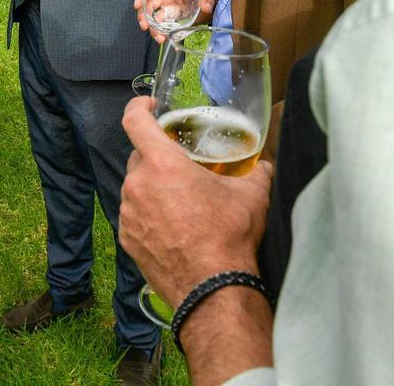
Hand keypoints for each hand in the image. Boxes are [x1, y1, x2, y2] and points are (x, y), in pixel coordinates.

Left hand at [119, 97, 272, 307]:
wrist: (212, 287)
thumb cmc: (229, 235)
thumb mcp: (251, 196)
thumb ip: (257, 172)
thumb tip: (266, 165)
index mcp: (162, 164)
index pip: (133, 121)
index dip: (138, 107)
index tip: (148, 106)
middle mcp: (137, 184)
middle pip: (138, 157)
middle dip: (157, 158)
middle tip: (180, 167)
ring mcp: (128, 213)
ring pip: (135, 187)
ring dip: (152, 189)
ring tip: (180, 202)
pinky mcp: (127, 238)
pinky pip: (134, 215)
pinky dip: (148, 214)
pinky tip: (172, 226)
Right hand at [134, 0, 218, 41]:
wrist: (214, 1)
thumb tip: (206, 7)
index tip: (137, 6)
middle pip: (149, 6)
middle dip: (144, 16)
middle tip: (145, 26)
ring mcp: (169, 10)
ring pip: (154, 18)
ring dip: (152, 28)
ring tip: (158, 38)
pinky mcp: (173, 20)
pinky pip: (163, 27)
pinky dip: (161, 33)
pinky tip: (163, 39)